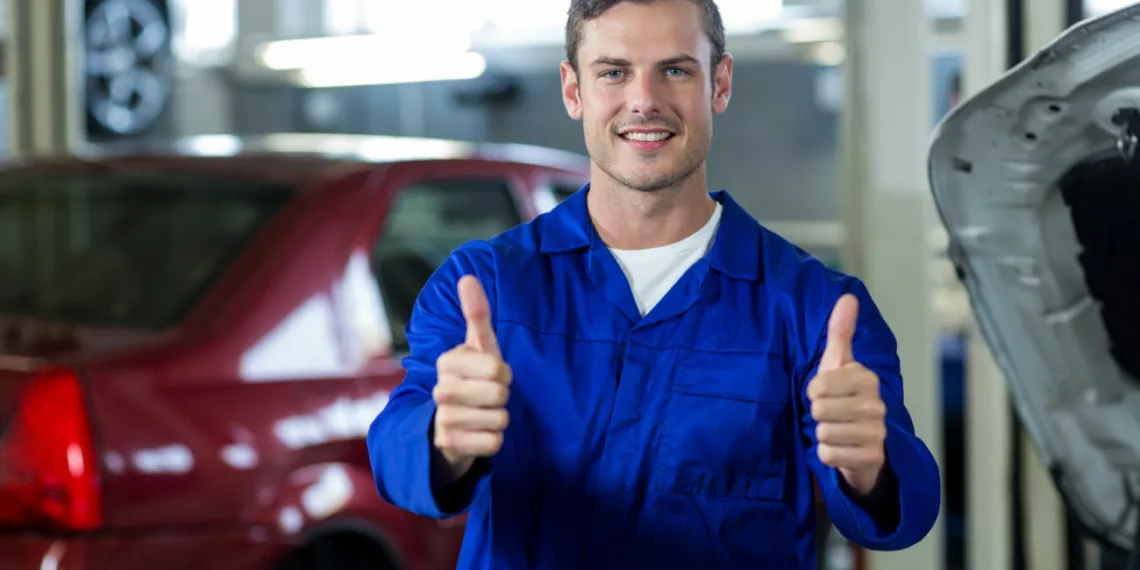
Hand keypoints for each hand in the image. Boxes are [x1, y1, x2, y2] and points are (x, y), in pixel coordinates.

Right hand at [432, 275, 511, 479]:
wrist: (450, 424)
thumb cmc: (472, 379)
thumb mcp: (478, 347)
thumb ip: (476, 313)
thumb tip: (467, 276)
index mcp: (448, 361)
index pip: (498, 368)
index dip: (504, 374)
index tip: (492, 375)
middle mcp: (440, 389)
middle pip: (500, 394)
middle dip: (502, 397)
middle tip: (488, 397)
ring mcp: (442, 417)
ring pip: (499, 420)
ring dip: (499, 419)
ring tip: (482, 415)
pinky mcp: (447, 444)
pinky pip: (493, 443)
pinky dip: (493, 440)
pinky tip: (478, 434)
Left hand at [806, 293, 887, 495]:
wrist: (863, 443)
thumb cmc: (844, 397)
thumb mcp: (839, 364)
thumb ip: (841, 332)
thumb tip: (848, 296)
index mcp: (867, 379)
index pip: (819, 385)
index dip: (814, 390)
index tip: (824, 391)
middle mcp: (876, 405)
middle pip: (820, 410)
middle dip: (817, 413)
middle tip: (830, 413)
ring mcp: (876, 433)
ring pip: (824, 433)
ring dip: (822, 434)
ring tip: (835, 429)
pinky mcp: (871, 458)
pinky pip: (829, 455)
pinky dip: (827, 454)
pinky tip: (839, 448)